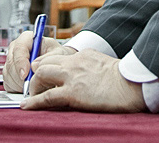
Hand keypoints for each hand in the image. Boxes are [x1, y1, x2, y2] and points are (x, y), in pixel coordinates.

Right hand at [2, 30, 73, 91]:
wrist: (55, 65)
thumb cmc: (56, 57)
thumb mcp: (58, 54)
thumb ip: (47, 58)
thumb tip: (34, 65)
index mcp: (27, 39)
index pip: (19, 48)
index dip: (20, 62)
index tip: (25, 75)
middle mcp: (16, 48)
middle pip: (11, 63)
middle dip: (21, 77)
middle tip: (32, 85)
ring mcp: (10, 60)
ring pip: (8, 74)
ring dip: (19, 84)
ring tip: (33, 86)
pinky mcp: (8, 73)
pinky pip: (8, 82)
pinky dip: (16, 88)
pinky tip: (27, 88)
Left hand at [21, 49, 146, 111]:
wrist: (132, 84)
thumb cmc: (126, 79)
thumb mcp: (106, 64)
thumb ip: (92, 66)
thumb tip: (89, 74)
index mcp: (83, 55)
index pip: (57, 56)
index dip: (47, 65)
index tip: (43, 72)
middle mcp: (74, 62)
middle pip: (44, 62)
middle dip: (36, 72)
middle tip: (34, 84)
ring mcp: (71, 77)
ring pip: (41, 75)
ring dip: (33, 86)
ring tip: (30, 95)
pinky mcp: (72, 93)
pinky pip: (46, 96)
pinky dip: (34, 101)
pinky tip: (27, 105)